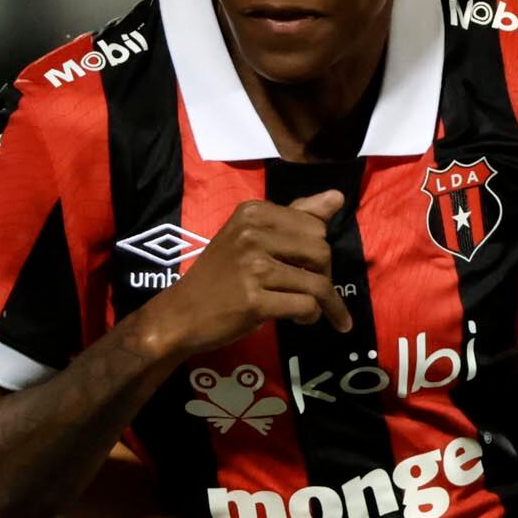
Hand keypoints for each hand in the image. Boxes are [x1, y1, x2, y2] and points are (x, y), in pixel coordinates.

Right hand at [126, 189, 352, 361]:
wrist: (179, 314)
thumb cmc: (218, 276)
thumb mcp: (250, 237)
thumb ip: (295, 216)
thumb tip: (338, 196)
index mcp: (253, 212)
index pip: (315, 226)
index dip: (317, 250)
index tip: (305, 268)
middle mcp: (252, 234)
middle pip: (321, 252)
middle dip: (324, 275)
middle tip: (309, 290)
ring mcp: (252, 268)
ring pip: (317, 282)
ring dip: (323, 303)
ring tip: (311, 312)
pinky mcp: (254, 301)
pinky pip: (305, 306)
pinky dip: (311, 317)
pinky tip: (299, 320)